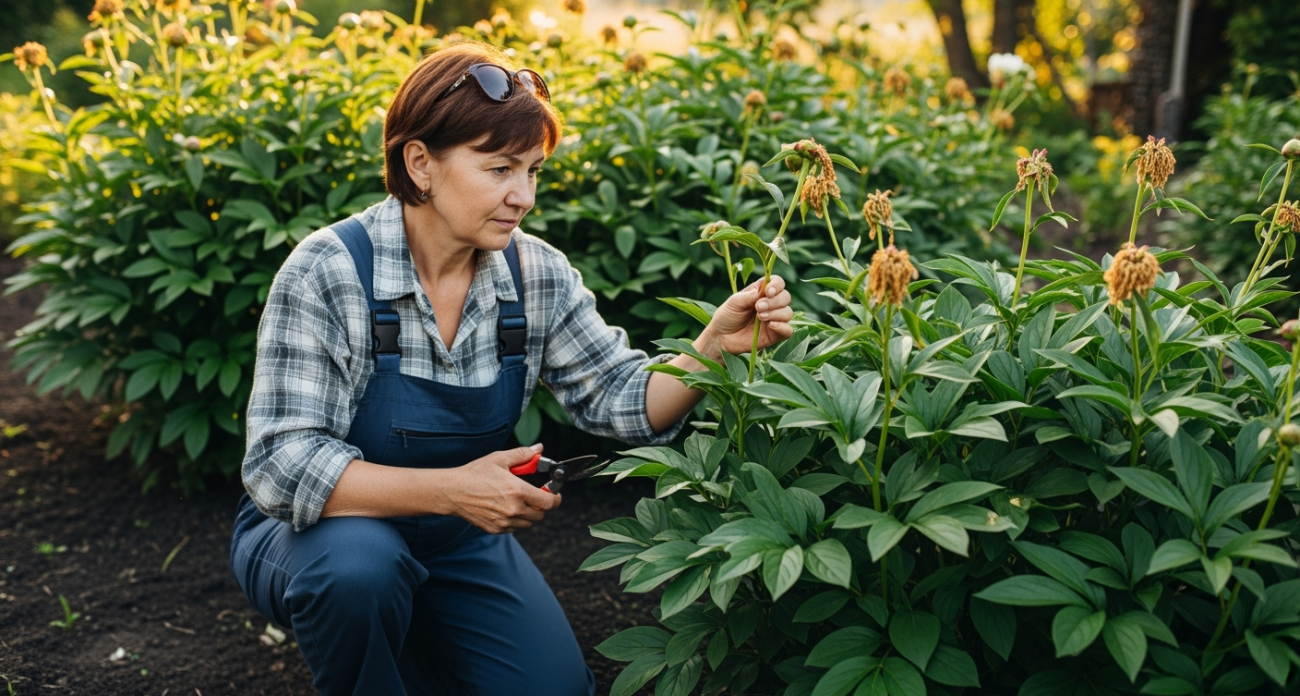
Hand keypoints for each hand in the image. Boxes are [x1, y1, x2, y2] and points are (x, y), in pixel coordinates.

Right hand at [446, 445, 560, 533]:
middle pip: (541, 514)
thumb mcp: (500, 459)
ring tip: (519, 500)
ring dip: (529, 513)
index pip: (549, 502)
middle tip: (535, 494)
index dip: (555, 498)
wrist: (452, 491)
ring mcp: (505, 522)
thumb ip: (523, 455)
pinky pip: (515, 528)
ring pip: (529, 523)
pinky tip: (507, 508)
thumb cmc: (474, 474)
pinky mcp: (496, 529)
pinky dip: (517, 520)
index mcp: (518, 491)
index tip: (552, 493)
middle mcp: (513, 509)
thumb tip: (539, 449)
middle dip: (542, 504)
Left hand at [698, 275, 793, 357]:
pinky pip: (788, 330)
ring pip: (788, 312)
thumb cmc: (726, 316)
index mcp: (761, 292)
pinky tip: (771, 325)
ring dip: (776, 313)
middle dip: (774, 301)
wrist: (721, 338)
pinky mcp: (775, 334)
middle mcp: (771, 304)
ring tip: (760, 316)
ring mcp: (774, 319)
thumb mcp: (734, 302)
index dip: (776, 285)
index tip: (768, 291)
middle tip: (758, 307)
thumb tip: (763, 290)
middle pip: (785, 297)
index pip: (777, 283)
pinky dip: (783, 327)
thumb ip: (749, 295)